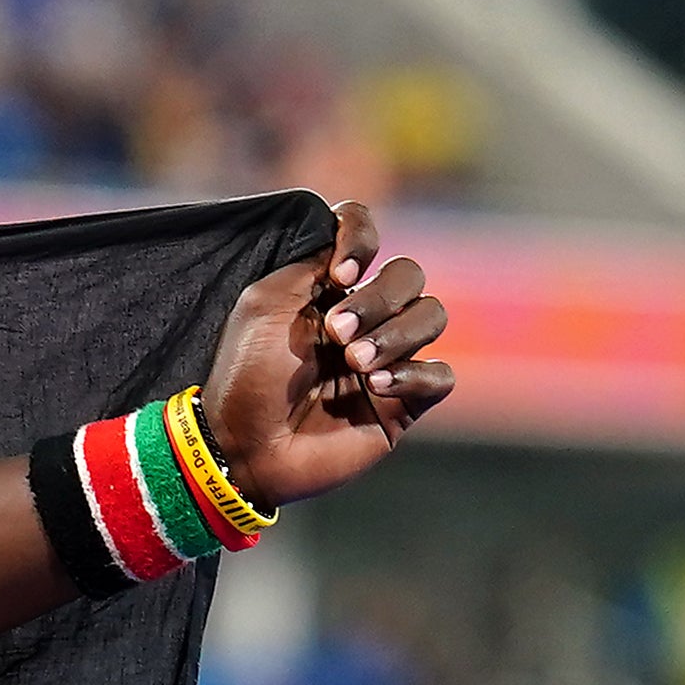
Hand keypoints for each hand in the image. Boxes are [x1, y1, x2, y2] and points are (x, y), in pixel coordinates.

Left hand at [195, 199, 453, 509]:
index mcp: (328, 289)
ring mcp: (386, 359)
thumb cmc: (246, 377)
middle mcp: (362, 318)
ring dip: (395, 335)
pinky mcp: (402, 404)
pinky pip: (440, 375)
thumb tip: (348, 236)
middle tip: (336, 334)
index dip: (363, 240)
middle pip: (409, 276)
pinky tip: (377, 385)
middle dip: (378, 299)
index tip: (340, 272)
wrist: (244, 448)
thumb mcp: (266, 304)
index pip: (366, 235)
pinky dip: (414, 374)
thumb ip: (311, 260)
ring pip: (432, 317)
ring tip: (355, 362)